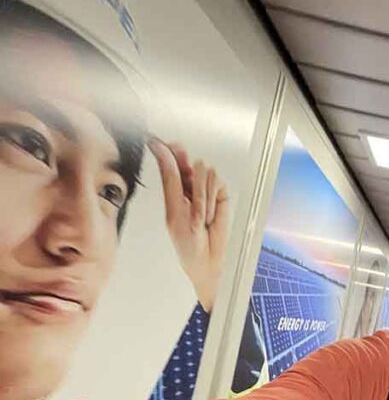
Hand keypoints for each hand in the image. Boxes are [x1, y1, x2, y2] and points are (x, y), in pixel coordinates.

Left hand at [149, 139, 230, 312]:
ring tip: (199, 215)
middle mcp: (190, 188)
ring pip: (203, 171)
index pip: (169, 165)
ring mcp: (207, 191)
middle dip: (185, 168)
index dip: (164, 151)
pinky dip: (211, 197)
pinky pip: (216, 182)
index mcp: (173, 191)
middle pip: (187, 162)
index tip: (155, 139)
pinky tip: (209, 212)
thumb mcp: (174, 210)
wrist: (208, 260)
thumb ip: (172, 180)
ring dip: (200, 195)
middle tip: (182, 173)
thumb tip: (167, 154)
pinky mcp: (222, 195)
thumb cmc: (187, 243)